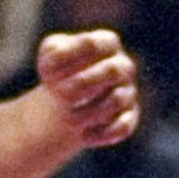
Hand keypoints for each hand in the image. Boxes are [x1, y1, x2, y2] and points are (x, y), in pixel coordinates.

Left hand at [36, 27, 139, 148]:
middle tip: (61, 94)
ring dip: (90, 110)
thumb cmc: (60, 68)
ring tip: (68, 117)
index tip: (48, 73)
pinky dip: (102, 133)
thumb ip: (53, 51)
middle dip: (83, 83)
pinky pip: (123, 127)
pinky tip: (83, 135)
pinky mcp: (130, 118)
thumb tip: (57, 58)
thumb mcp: (50, 54)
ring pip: (117, 100)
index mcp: (107, 42)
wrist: (68, 97)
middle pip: (112, 70)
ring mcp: (129, 92)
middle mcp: (123, 65)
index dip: (68, 58)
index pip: (92, 44)